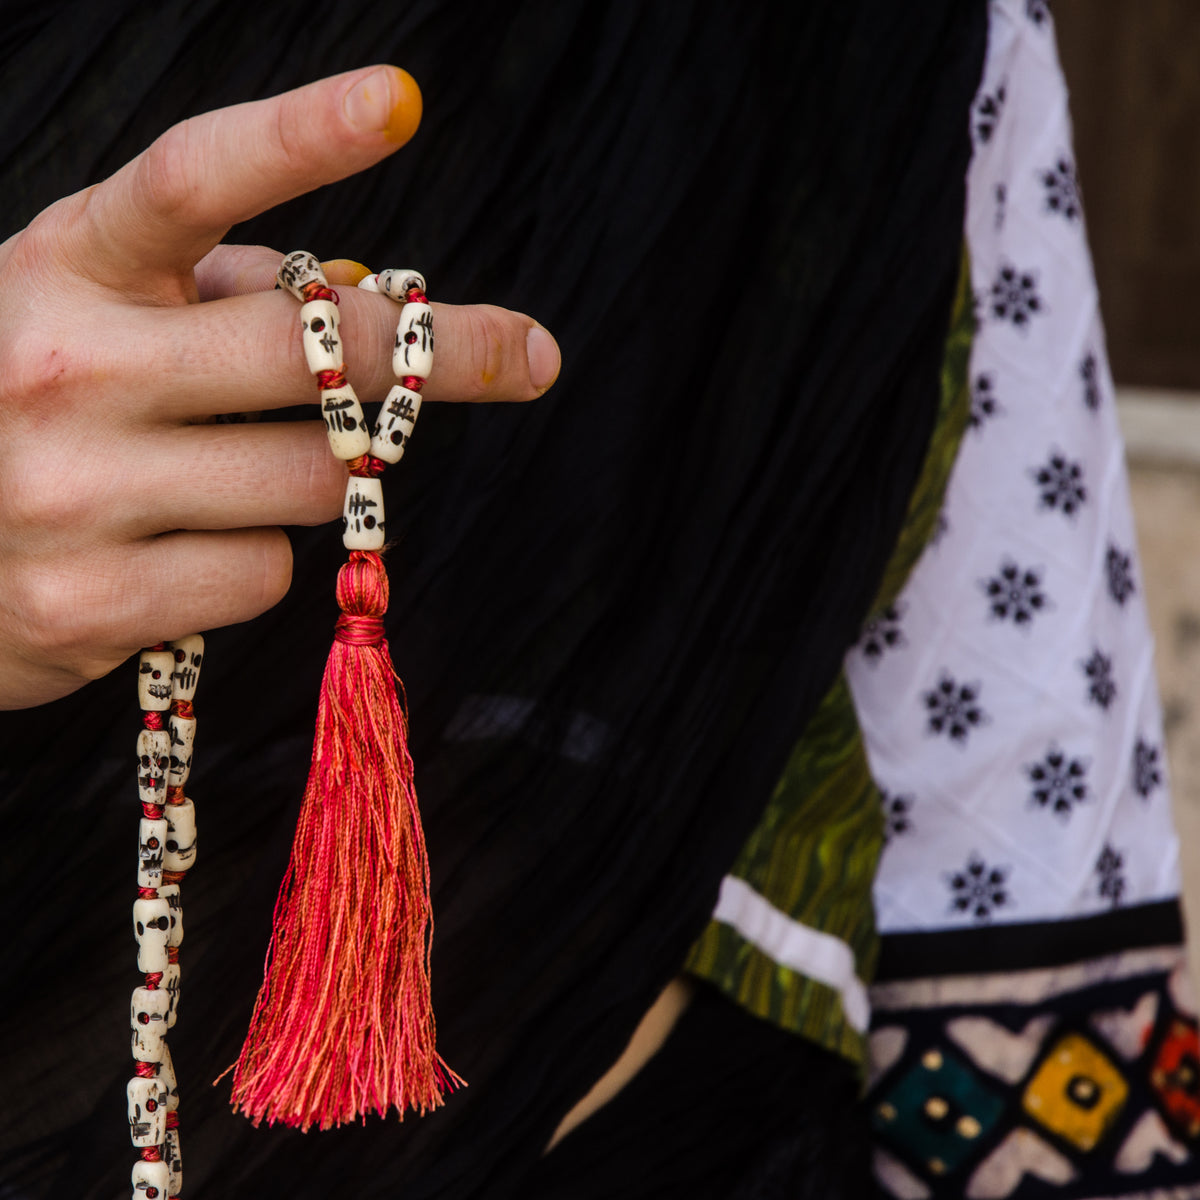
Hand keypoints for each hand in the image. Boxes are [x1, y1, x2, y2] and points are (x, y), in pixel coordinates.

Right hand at [0, 66, 559, 708]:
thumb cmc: (28, 413)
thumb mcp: (92, 316)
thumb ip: (210, 295)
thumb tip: (361, 291)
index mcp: (66, 266)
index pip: (190, 180)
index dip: (299, 134)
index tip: (400, 102)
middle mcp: (64, 366)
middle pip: (316, 352)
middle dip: (446, 355)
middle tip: (528, 352)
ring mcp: (75, 491)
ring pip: (319, 479)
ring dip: (321, 473)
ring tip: (231, 472)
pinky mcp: (94, 601)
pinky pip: (265, 574)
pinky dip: (253, 560)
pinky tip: (176, 551)